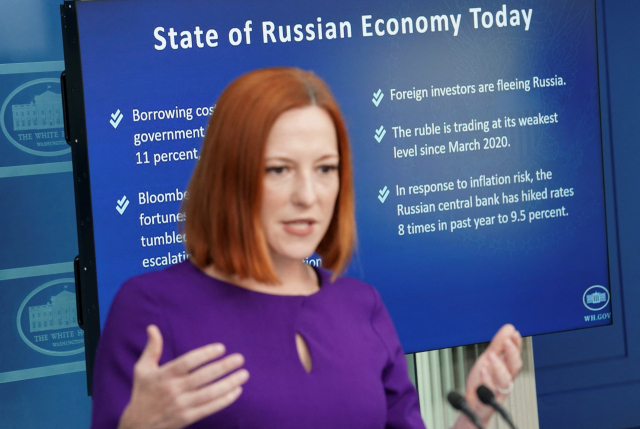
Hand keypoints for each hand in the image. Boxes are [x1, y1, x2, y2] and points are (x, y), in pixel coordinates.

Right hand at [118, 325, 248, 428]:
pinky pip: (209, 408)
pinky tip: (237, 390)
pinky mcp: (187, 418)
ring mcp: (181, 405)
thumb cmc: (142, 393)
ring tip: (244, 374)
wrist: (137, 426)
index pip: (187, 362)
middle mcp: (173, 390)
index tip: (221, 348)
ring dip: (229, 384)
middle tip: (240, 358)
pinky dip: (225, 400)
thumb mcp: (142, 369)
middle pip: (202, 377)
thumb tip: (152, 327)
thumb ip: (152, 349)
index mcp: (163, 376)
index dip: (204, 354)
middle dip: (223, 367)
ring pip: (209, 394)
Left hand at [456, 324, 522, 427]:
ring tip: (491, 356)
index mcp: (506, 369)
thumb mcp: (488, 359)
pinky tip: (482, 370)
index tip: (514, 333)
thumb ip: (498, 345)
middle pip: (514, 367)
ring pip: (505, 381)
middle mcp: (505, 380)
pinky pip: (489, 393)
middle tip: (506, 341)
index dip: (516, 345)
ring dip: (499, 367)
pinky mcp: (487, 402)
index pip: (515, 355)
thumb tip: (509, 328)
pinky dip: (486, 381)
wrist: (473, 405)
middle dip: (512, 354)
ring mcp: (497, 391)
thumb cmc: (483, 381)